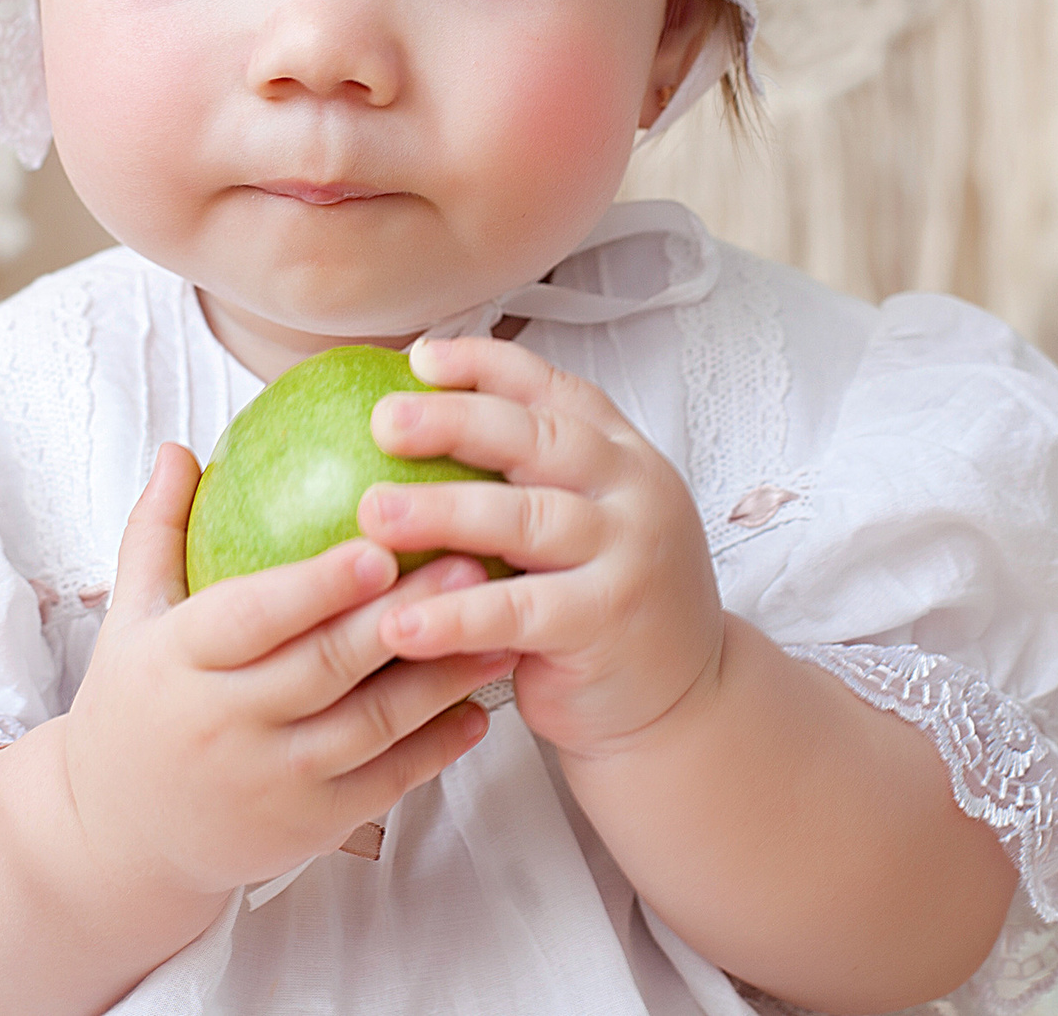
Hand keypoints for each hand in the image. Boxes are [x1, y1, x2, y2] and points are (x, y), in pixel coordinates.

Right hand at [57, 441, 510, 900]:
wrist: (122, 842)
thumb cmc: (133, 709)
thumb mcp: (128, 621)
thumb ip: (155, 533)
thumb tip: (179, 446)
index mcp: (178, 661)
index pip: (251, 616)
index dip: (316, 585)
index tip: (378, 545)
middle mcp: (224, 724)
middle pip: (326, 666)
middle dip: (403, 615)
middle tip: (472, 564)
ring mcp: (270, 781)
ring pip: (371, 725)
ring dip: (441, 678)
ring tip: (501, 629)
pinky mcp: (308, 827)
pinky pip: (385, 782)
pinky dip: (437, 748)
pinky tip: (478, 709)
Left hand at [358, 335, 724, 759]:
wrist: (685, 700)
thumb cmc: (602, 600)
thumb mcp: (581, 525)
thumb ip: (522, 482)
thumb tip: (406, 430)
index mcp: (618, 453)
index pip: (551, 389)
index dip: (485, 366)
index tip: (417, 357)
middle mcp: (631, 490)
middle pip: (536, 439)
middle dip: (455, 422)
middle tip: (383, 422)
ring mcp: (627, 554)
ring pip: (525, 519)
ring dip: (442, 512)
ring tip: (371, 514)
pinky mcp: (607, 622)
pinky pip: (518, 612)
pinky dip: (455, 616)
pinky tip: (398, 624)